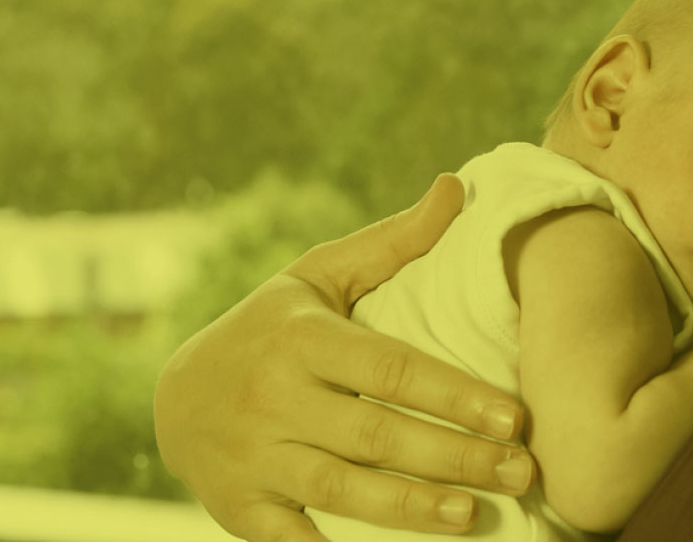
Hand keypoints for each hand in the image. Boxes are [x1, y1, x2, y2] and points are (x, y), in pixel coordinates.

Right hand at [154, 173, 535, 540]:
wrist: (171, 396)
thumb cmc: (270, 328)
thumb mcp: (317, 277)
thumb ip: (392, 242)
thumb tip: (455, 186)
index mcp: (301, 338)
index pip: (390, 369)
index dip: (454, 394)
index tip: (514, 415)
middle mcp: (275, 397)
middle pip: (377, 435)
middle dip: (455, 457)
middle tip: (521, 471)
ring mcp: (254, 457)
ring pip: (342, 490)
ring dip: (411, 508)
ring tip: (472, 517)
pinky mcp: (240, 509)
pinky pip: (295, 540)